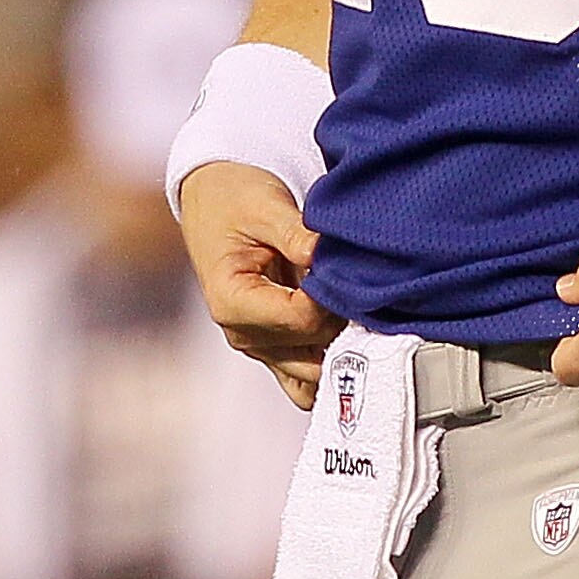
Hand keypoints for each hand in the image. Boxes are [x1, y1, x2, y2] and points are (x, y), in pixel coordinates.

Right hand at [178, 162, 341, 408]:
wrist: (213, 200)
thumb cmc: (235, 199)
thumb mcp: (264, 205)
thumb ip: (296, 233)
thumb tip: (327, 253)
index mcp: (233, 302)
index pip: (302, 320)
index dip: (334, 298)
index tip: (350, 269)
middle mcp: (242, 334)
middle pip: (313, 351)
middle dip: (344, 323)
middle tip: (366, 287)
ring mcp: (258, 347)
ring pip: (313, 376)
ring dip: (342, 347)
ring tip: (359, 305)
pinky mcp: (272, 348)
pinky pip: (307, 379)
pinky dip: (332, 363)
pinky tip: (348, 329)